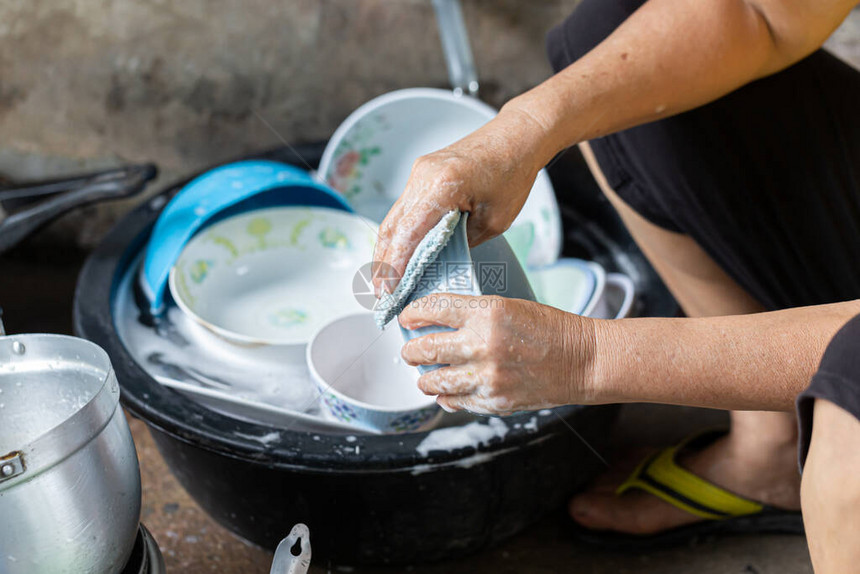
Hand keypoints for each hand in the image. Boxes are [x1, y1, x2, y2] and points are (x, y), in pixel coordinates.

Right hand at [372, 105, 552, 293]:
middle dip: (384, 264)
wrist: (517, 136)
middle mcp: (423, 176)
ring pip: (394, 218)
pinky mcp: (422, 173)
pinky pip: (404, 208)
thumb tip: (437, 262)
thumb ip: (462, 241)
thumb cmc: (512, 175)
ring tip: (385, 281)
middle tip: (382, 295)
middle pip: (392, 227)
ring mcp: (419, 173)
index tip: (390, 292)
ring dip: (387, 250)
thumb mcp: (494, 221)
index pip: (409, 233)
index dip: (396, 267)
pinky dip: (399, 234)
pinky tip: (398, 254)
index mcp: (443, 185)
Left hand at [398, 293, 596, 414]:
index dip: (412, 314)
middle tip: (410, 350)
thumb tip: (435, 325)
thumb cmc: (550, 330)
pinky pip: (454, 401)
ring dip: (424, 377)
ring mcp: (487, 376)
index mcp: (487, 312)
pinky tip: (449, 390)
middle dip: (410, 350)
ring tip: (425, 374)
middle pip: (424, 348)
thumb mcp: (508, 306)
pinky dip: (446, 396)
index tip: (406, 318)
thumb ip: (471, 315)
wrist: (583, 361)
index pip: (432, 309)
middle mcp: (482, 344)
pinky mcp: (493, 401)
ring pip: (432, 381)